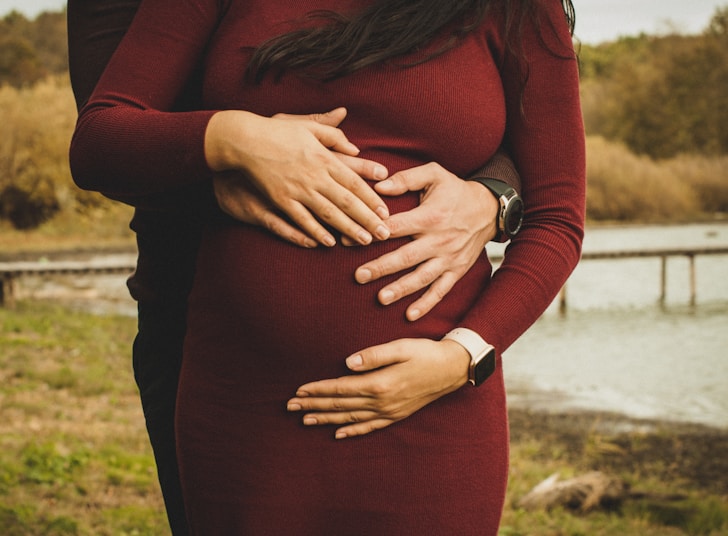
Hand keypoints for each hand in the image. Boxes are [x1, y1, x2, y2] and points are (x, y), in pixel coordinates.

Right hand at [205, 107, 390, 246]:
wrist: (244, 139)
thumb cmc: (277, 131)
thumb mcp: (308, 126)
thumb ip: (334, 135)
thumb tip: (356, 148)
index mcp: (324, 157)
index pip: (354, 181)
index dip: (371, 198)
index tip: (386, 212)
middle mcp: (314, 175)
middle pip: (347, 201)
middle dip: (367, 219)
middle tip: (384, 234)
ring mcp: (297, 189)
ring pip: (329, 214)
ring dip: (348, 229)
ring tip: (365, 242)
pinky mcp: (280, 200)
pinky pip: (302, 219)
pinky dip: (316, 232)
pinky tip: (329, 243)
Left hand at [286, 338, 469, 438]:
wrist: (452, 369)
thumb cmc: (425, 353)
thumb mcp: (400, 347)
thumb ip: (374, 355)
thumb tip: (348, 363)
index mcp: (379, 383)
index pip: (340, 388)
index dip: (318, 390)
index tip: (298, 391)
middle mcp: (381, 402)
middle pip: (340, 404)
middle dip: (313, 405)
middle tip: (290, 407)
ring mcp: (388, 411)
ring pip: (350, 418)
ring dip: (326, 418)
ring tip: (305, 420)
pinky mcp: (396, 415)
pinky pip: (369, 427)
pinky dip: (351, 430)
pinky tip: (337, 433)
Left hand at [354, 163, 497, 320]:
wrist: (489, 209)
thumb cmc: (456, 190)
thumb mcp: (434, 174)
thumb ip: (406, 179)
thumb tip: (378, 186)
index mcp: (430, 216)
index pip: (395, 227)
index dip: (372, 233)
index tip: (348, 241)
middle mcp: (439, 240)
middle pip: (406, 256)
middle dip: (382, 267)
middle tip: (359, 276)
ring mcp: (449, 258)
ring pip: (422, 277)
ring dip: (402, 289)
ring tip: (381, 298)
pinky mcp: (457, 270)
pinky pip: (441, 290)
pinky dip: (427, 304)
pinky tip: (410, 315)